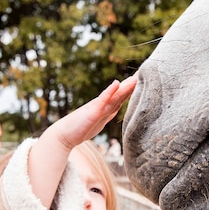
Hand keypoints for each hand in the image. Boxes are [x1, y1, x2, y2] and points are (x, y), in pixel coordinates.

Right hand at [27, 74, 136, 207]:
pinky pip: (103, 100)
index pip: (122, 98)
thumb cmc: (80, 129)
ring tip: (135, 77)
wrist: (64, 135)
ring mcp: (98, 108)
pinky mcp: (92, 111)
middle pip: (121, 94)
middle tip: (144, 74)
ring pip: (115, 96)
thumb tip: (115, 111)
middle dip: (132, 85)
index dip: (132, 90)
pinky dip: (110, 92)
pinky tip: (116, 83)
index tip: (143, 82)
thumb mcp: (99, 122)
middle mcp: (103, 106)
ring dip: (125, 86)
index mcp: (106, 109)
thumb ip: (107, 115)